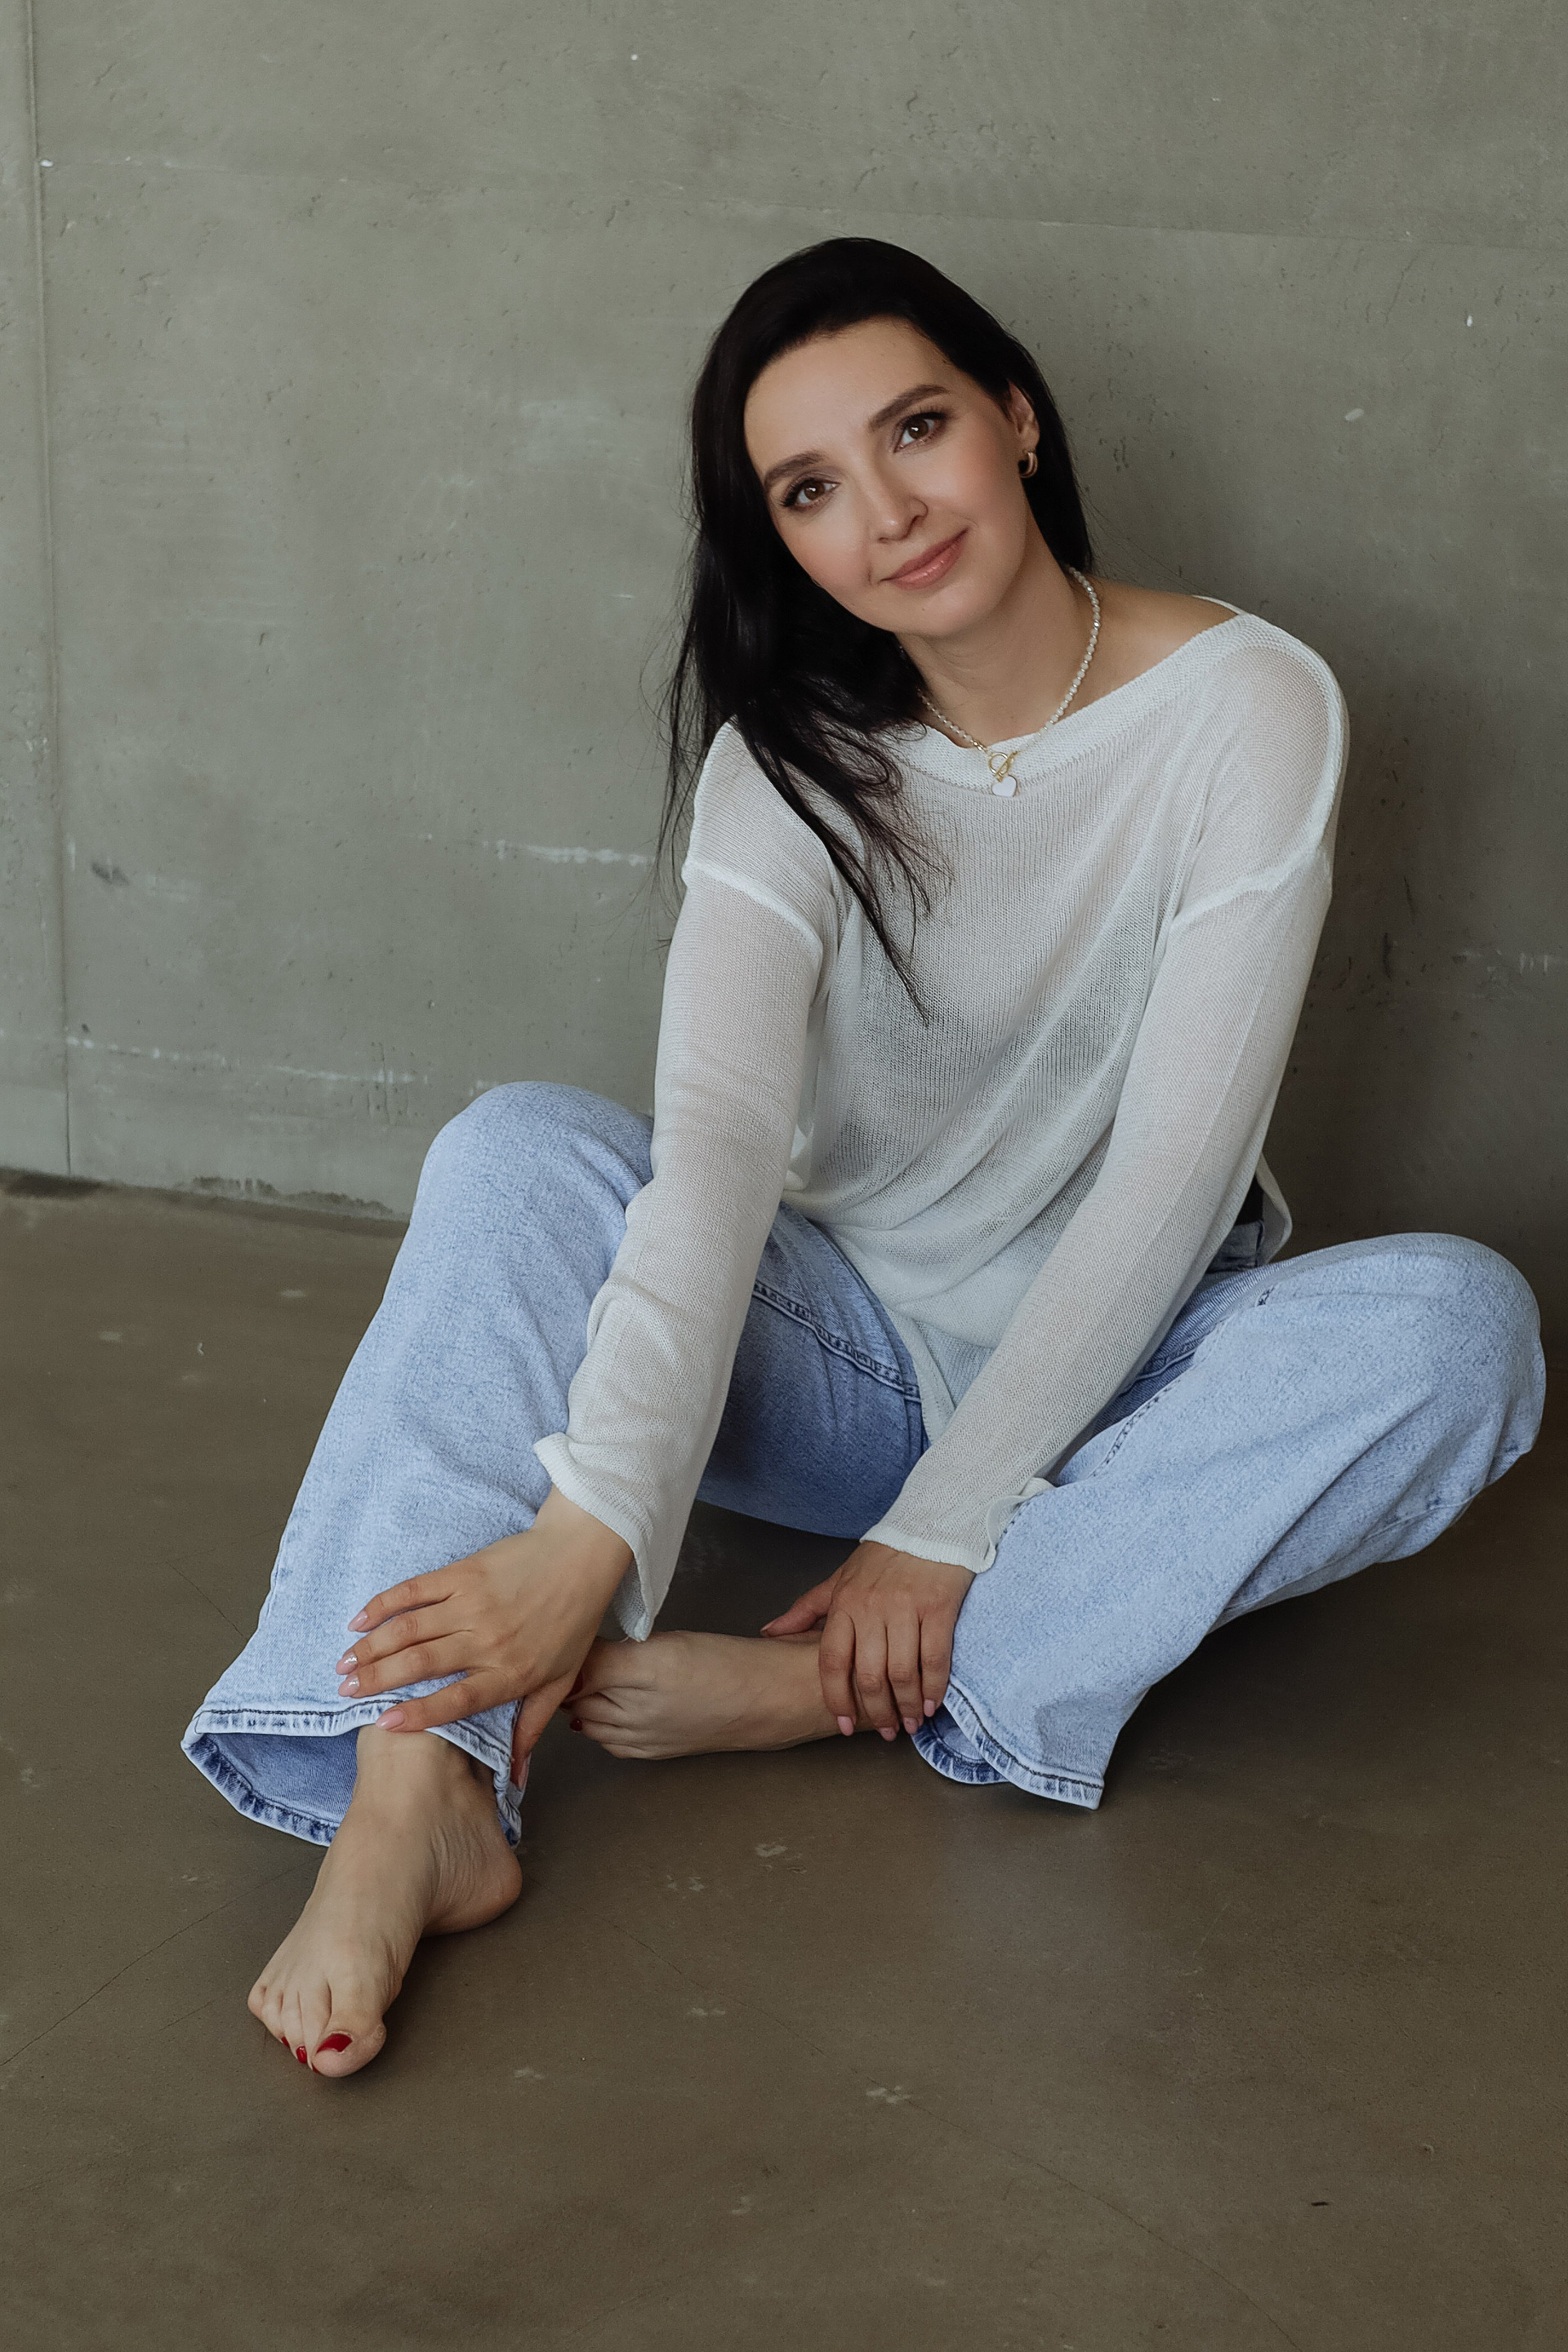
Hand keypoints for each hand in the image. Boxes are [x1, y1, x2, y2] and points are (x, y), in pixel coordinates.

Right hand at [333, 1487, 631, 1774]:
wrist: (581, 1555)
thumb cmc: (572, 1621)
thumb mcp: (560, 1681)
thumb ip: (531, 1728)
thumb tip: (516, 1780)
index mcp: (510, 1673)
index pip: (456, 1700)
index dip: (418, 1714)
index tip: (382, 1725)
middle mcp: (487, 1640)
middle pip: (421, 1664)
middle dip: (376, 1681)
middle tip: (344, 1692)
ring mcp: (473, 1603)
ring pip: (410, 1629)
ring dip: (371, 1647)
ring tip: (343, 1664)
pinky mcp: (463, 1572)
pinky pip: (414, 1590)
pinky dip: (383, 1605)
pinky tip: (358, 1620)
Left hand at [761, 1541, 973, 1738]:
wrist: (930, 1525)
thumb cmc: (883, 1556)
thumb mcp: (839, 1579)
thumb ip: (806, 1610)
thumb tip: (770, 1632)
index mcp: (844, 1604)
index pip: (832, 1661)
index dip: (836, 1698)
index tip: (841, 1724)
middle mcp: (872, 1609)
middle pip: (868, 1674)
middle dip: (875, 1711)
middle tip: (883, 1731)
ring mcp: (906, 1609)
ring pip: (901, 1672)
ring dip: (905, 1706)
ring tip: (908, 1724)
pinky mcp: (938, 1608)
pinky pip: (935, 1658)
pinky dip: (933, 1688)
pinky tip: (930, 1705)